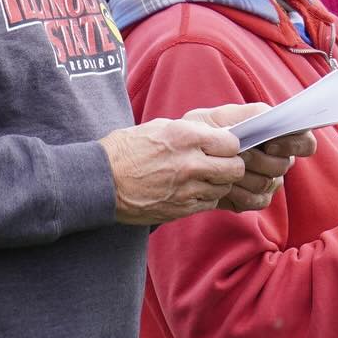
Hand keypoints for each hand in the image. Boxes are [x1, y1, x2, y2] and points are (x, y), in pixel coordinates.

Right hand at [101, 115, 245, 224]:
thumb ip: (191, 132)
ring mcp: (187, 189)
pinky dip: (206, 197)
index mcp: (186, 137)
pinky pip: (209, 204)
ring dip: (219, 182)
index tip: (224, 146)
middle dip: (233, 165)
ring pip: (224, 188)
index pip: (232, 143)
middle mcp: (190, 163)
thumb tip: (214, 136)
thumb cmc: (127, 150)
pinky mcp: (180, 209)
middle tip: (222, 163)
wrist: (101, 181)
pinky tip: (193, 190)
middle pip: (235, 168)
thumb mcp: (160, 128)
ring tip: (204, 177)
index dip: (231, 145)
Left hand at [185, 105, 317, 212]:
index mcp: (276, 135)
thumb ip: (249, 114)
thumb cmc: (205, 131)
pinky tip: (225, 186)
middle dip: (259, 160)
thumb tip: (272, 119)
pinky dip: (239, 194)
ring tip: (225, 169)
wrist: (185, 158)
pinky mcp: (257, 199)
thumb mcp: (221, 116)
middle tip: (240, 156)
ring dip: (245, 176)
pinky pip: (257, 200)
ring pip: (268, 182)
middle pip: (284, 164)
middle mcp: (278, 159)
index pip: (305, 142)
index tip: (271, 145)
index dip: (295, 144)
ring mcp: (269, 180)